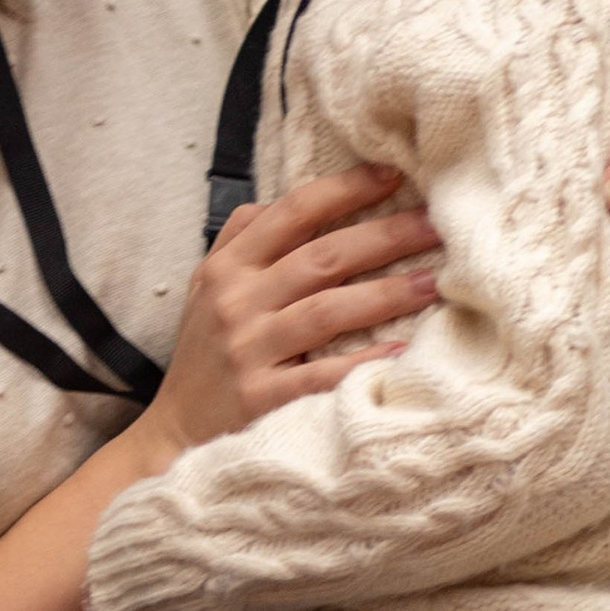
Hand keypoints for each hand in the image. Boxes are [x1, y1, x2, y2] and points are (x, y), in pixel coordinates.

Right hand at [140, 165, 439, 458]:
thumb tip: (291, 198)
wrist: (171, 436)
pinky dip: (362, 362)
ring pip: (327, 311)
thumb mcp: (207, 287)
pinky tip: (401, 352)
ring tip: (434, 284)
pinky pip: (321, 374)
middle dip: (385, 237)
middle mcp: (237, 301)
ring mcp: (248, 350)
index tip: (394, 174)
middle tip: (438, 226)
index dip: (344, 190)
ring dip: (387, 294)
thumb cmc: (204, 356)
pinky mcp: (261, 398)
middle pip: (322, 258)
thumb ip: (243, 238)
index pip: (291, 213)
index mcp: (228, 267)